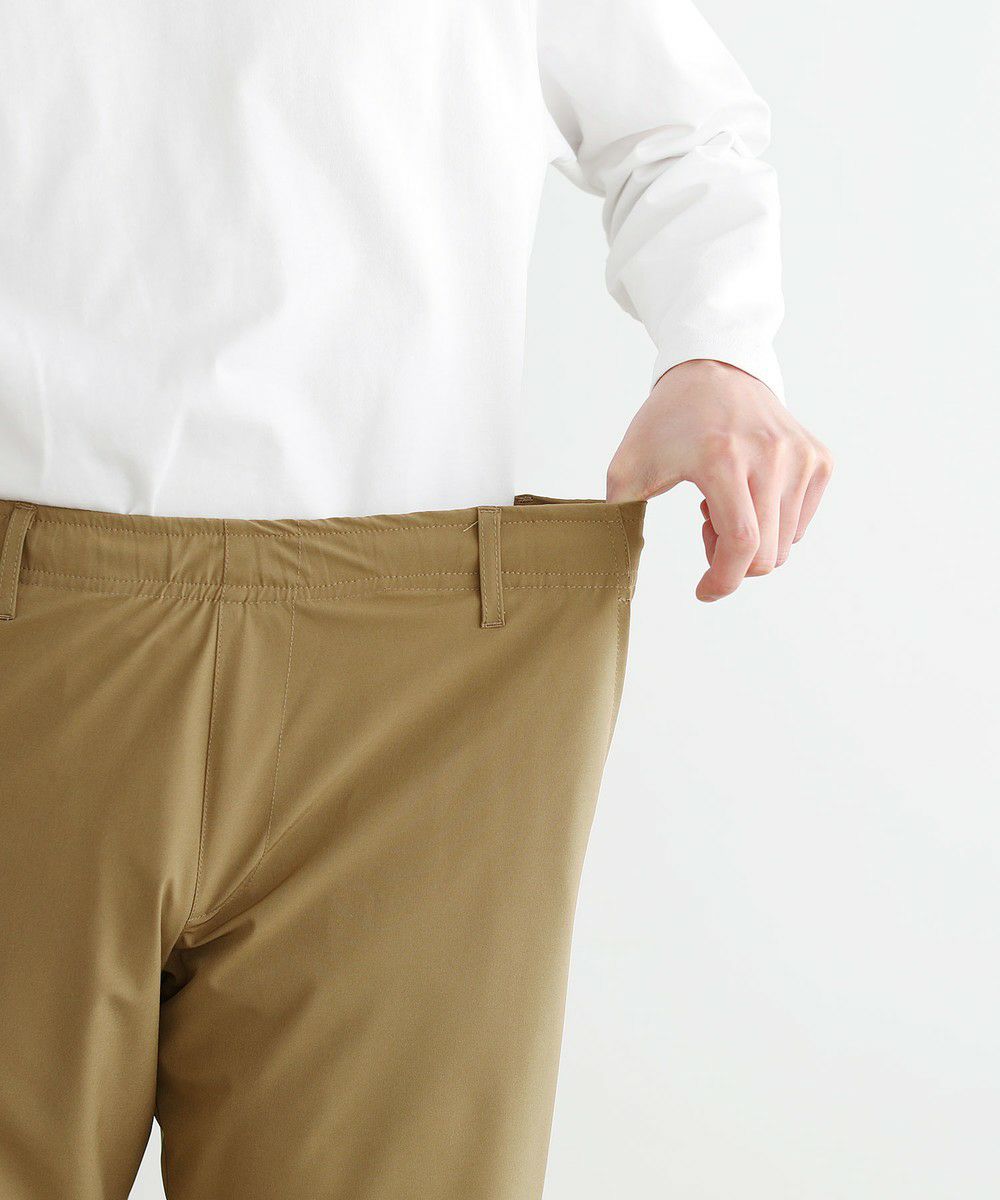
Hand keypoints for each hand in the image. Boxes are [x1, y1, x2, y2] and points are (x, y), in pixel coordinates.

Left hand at [606, 360, 832, 601]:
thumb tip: (608, 553)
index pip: (742, 543)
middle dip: (732, 561)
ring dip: (751, 541)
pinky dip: (773, 523)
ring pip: (785, 542)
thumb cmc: (668, 418)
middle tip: (705, 529)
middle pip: (767, 553)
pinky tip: (747, 492)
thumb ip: (616, 511)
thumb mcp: (629, 464)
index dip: (724, 580)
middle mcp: (771, 456)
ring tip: (723, 504)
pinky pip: (799, 522)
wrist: (713, 368)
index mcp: (722, 459)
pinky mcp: (818, 459)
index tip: (704, 591)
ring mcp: (800, 457)